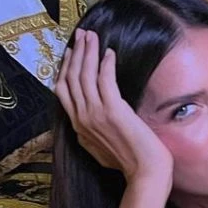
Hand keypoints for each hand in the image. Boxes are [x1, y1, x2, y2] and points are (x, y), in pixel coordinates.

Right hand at [55, 28, 174, 188]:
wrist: (144, 172)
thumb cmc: (128, 162)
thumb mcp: (98, 149)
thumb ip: (88, 134)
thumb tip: (84, 125)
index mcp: (77, 126)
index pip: (62, 90)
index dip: (66, 68)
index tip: (71, 52)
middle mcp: (82, 118)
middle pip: (71, 77)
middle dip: (75, 53)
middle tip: (81, 34)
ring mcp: (95, 113)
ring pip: (84, 75)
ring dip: (88, 51)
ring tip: (92, 36)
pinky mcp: (113, 110)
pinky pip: (104, 79)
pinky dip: (105, 63)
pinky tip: (109, 52)